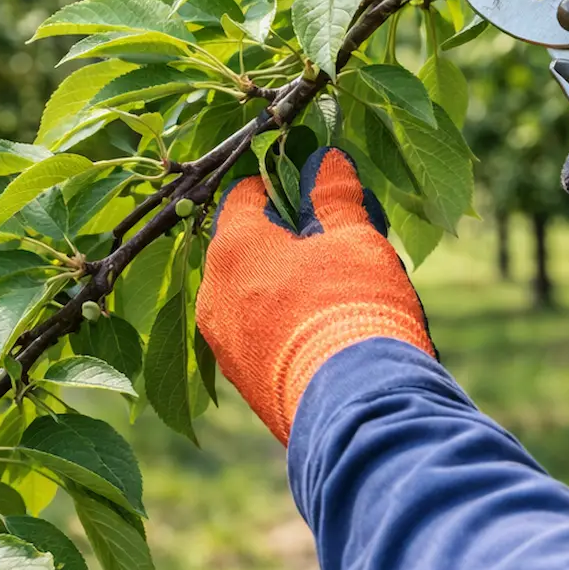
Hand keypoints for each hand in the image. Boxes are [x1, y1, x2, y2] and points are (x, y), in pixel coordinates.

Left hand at [196, 148, 433, 442]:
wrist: (356, 408)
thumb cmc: (352, 308)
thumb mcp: (355, 239)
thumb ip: (335, 196)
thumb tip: (326, 161)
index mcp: (232, 247)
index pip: (246, 194)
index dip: (282, 182)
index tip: (315, 185)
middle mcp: (213, 295)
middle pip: (248, 248)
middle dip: (289, 239)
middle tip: (338, 241)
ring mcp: (224, 345)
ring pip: (253, 296)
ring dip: (288, 285)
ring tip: (341, 289)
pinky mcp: (244, 384)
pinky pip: (260, 336)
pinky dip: (287, 325)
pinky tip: (329, 330)